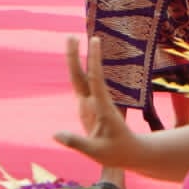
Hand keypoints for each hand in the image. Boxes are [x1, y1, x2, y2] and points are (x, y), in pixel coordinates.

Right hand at [53, 36, 139, 168]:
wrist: (133, 153)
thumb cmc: (117, 153)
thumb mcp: (97, 151)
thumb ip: (76, 142)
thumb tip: (55, 134)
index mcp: (102, 108)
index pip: (95, 80)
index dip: (94, 61)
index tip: (95, 42)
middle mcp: (97, 101)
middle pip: (83, 75)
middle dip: (76, 55)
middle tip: (70, 35)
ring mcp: (93, 103)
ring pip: (82, 77)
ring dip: (75, 59)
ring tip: (71, 40)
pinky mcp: (90, 107)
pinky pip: (81, 85)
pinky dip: (76, 70)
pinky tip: (74, 61)